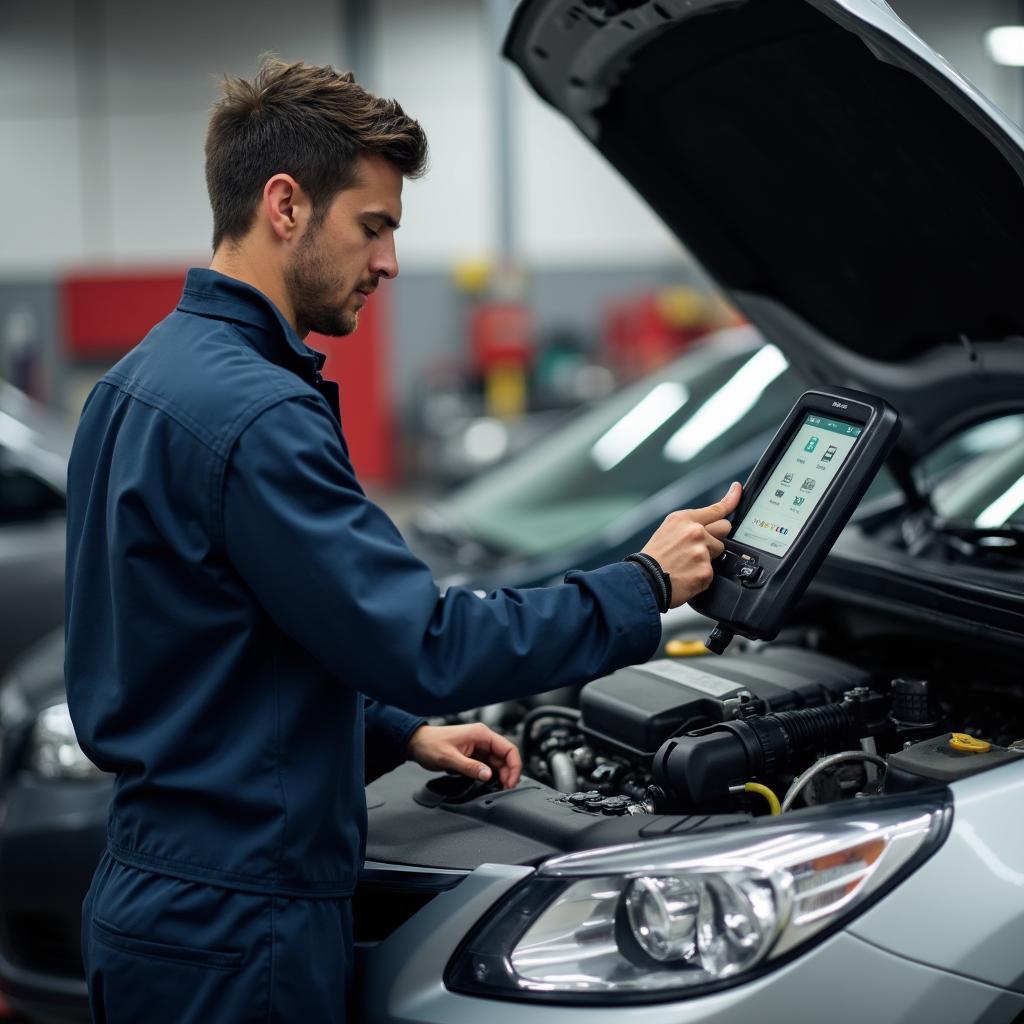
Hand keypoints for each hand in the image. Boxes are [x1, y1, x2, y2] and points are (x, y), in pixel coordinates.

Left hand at [406, 723, 521, 788]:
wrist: (417, 743)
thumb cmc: (430, 744)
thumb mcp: (449, 758)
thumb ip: (470, 767)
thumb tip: (488, 775)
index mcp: (481, 734)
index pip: (508, 749)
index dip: (514, 766)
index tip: (511, 782)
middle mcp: (482, 739)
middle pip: (505, 757)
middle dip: (509, 773)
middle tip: (505, 789)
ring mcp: (478, 747)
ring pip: (498, 762)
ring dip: (501, 775)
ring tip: (499, 788)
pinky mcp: (473, 754)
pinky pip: (488, 765)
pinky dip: (491, 775)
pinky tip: (489, 783)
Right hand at [640, 482, 741, 606]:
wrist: (644, 580)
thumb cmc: (653, 557)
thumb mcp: (667, 530)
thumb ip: (689, 524)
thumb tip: (708, 526)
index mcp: (684, 519)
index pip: (716, 508)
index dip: (731, 498)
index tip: (737, 489)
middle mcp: (695, 532)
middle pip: (724, 528)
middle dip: (716, 536)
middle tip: (697, 547)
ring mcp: (701, 551)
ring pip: (718, 552)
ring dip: (707, 558)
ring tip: (686, 564)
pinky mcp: (706, 571)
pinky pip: (712, 572)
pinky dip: (702, 576)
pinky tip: (687, 576)